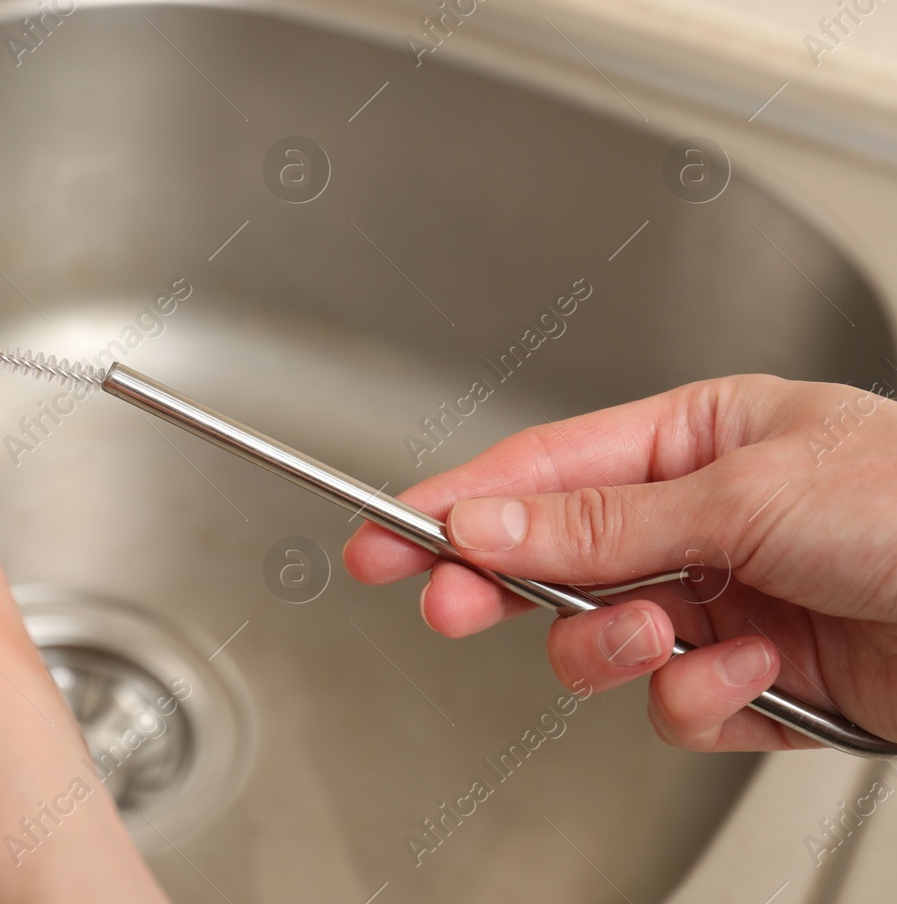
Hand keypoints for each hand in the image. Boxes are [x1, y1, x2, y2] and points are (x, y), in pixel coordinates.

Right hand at [344, 374, 896, 751]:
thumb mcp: (744, 494)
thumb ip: (601, 523)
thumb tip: (484, 523)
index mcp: (699, 440)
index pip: (544, 469)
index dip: (454, 500)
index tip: (384, 532)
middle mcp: (704, 520)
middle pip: (555, 558)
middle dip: (505, 585)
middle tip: (446, 604)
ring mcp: (728, 603)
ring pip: (606, 640)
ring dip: (622, 649)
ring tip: (668, 639)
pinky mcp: (760, 684)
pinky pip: (679, 705)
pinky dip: (707, 697)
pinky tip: (761, 672)